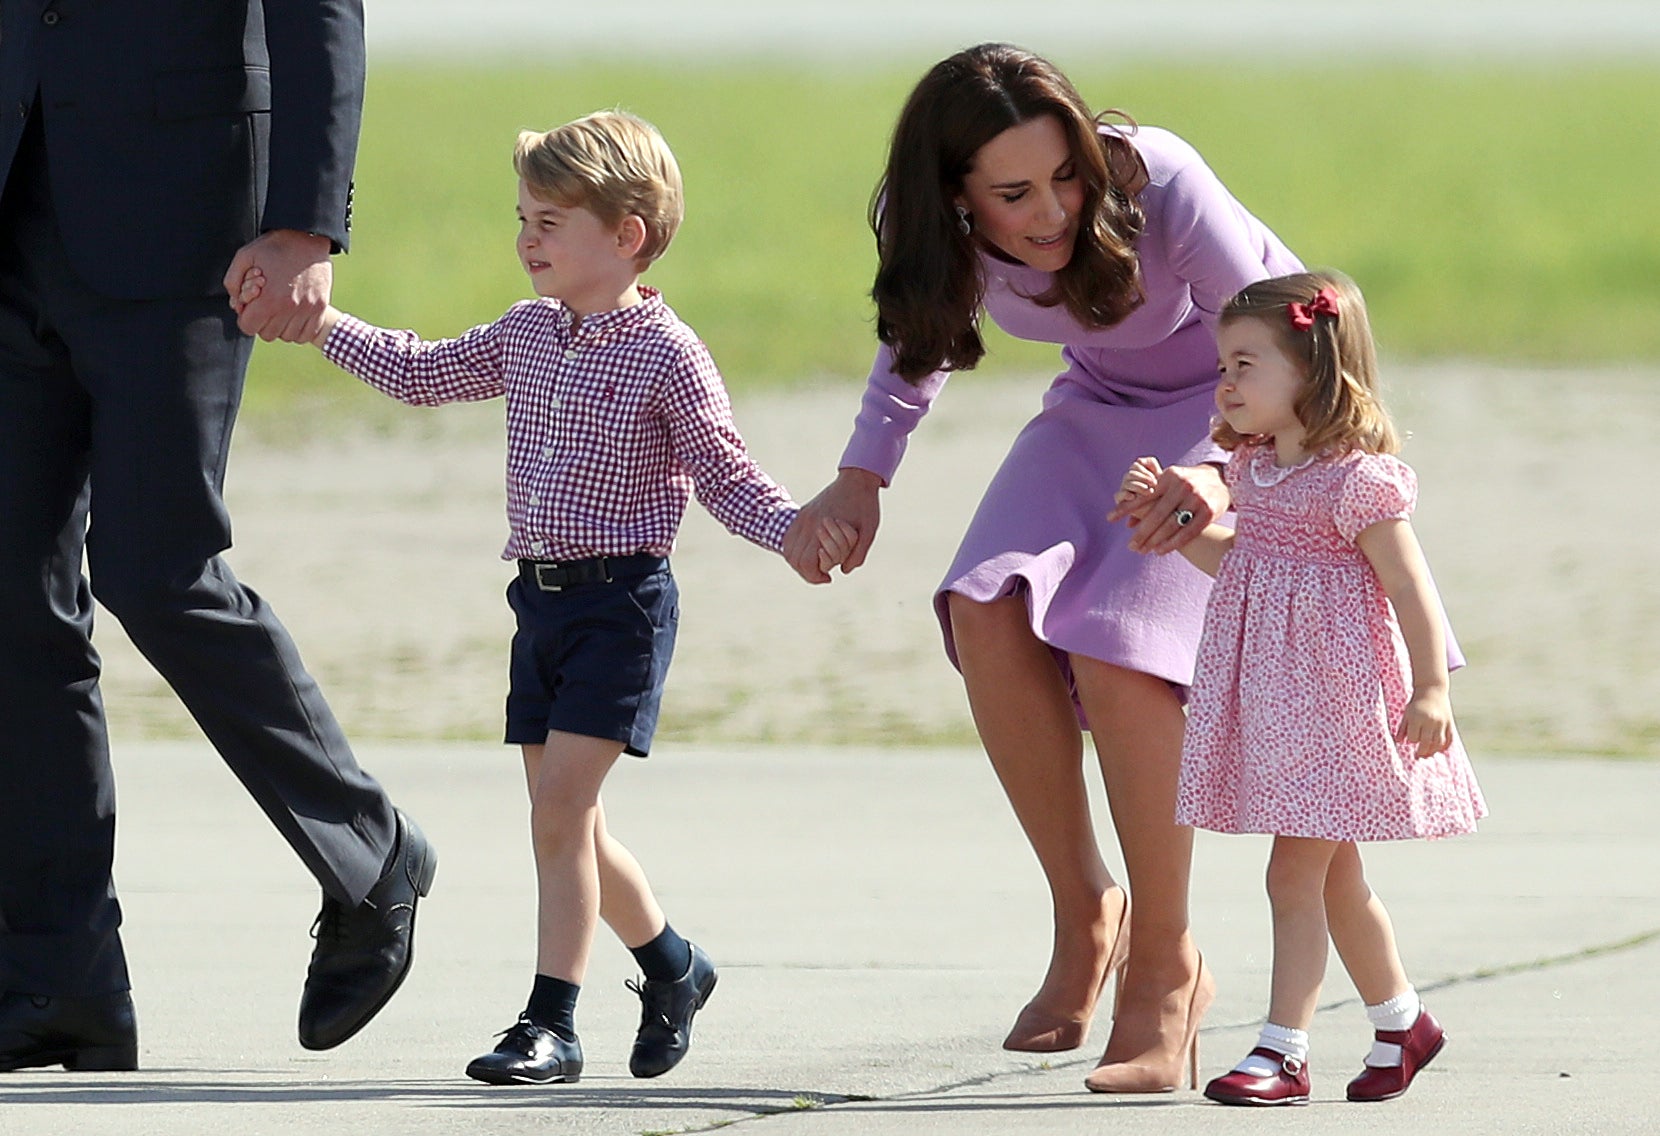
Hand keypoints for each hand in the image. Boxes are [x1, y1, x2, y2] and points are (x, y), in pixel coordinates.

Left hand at [222, 229, 333, 342]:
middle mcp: (290, 308)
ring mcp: (308, 309)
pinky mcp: (321, 307)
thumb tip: (235, 305)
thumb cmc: (275, 246)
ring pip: (288, 336)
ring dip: (281, 327)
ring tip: (280, 311)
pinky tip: (293, 316)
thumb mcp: (245, 256)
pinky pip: (307, 334)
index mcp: (270, 298)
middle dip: (262, 322)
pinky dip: (298, 330)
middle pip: (268, 334)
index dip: (245, 317)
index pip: (249, 327)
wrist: (307, 236)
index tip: (250, 308)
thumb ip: (232, 282)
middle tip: (265, 307)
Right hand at [782, 467, 881, 583]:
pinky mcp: (803, 513)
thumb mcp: (869, 531)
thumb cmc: (865, 505)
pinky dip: (794, 549)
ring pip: (788, 549)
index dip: (815, 576)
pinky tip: (807, 552)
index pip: (806, 563)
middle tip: (822, 574)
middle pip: (794, 559)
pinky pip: (789, 536)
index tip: (828, 578)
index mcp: (823, 528)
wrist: (856, 479)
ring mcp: (803, 517)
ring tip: (814, 565)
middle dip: (806, 572)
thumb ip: (858, 554)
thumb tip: (842, 570)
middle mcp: (808, 523)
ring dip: (798, 562)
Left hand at [1108, 462, 1228, 554]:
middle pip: (1156, 514)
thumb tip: (1128, 523)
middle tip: (1131, 546)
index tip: (1110, 518)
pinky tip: (1160, 550)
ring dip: (1155, 540)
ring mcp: (1196, 499)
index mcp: (1169, 477)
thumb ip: (1151, 500)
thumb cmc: (1188, 484)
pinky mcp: (1209, 512)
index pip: (1144, 495)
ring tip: (1144, 550)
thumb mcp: (1170, 484)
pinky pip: (1187, 532)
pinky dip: (1172, 543)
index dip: (1126, 507)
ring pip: (1171, 525)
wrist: (1222, 480)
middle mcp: (1182, 486)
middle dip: (1141, 532)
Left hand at [1397, 687, 1454, 754]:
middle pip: (1427, 743)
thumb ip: (1402, 728)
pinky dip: (1445, 746)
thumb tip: (1398, 742)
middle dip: (1422, 752)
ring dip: (1433, 751)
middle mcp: (1430, 721)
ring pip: (1439, 743)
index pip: (1414, 738)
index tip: (1411, 740)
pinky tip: (1440, 750)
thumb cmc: (1416, 703)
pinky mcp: (1450, 722)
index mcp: (1417, 718)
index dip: (1412, 740)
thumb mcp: (1407, 713)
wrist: (1432, 689)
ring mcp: (1441, 722)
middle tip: (1419, 756)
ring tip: (1428, 755)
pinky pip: (1450, 738)